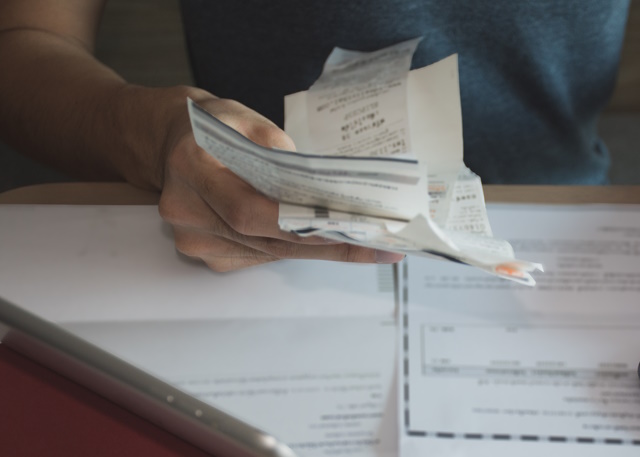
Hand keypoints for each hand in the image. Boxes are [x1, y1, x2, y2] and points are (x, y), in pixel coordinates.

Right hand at [153, 91, 402, 270]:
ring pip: (267, 253)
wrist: (168, 143)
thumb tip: (321, 188)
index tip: (348, 228)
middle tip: (378, 247)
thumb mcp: (244, 117)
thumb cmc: (210, 127)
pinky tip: (328, 244)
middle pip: (265, 239)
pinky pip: (258, 256)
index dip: (300, 224)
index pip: (249, 209)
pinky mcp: (205, 254)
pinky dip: (294, 250)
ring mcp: (192, 238)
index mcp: (191, 166)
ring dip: (318, 250)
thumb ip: (278, 149)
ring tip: (367, 247)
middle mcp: (186, 209)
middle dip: (326, 243)